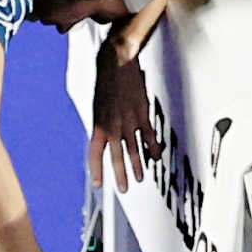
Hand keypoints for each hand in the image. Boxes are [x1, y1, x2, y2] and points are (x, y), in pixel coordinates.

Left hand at [88, 28, 159, 193]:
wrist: (117, 62)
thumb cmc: (105, 81)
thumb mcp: (97, 106)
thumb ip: (102, 124)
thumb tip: (104, 137)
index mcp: (98, 124)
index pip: (95, 154)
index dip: (97, 170)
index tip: (98, 184)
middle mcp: (113, 126)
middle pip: (117, 157)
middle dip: (120, 175)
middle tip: (124, 189)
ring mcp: (129, 121)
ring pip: (134, 149)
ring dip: (137, 166)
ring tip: (140, 178)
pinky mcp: (142, 114)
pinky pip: (148, 136)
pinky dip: (152, 148)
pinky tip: (155, 157)